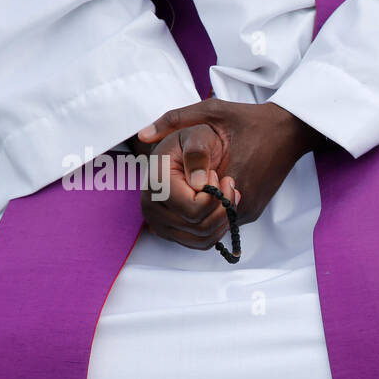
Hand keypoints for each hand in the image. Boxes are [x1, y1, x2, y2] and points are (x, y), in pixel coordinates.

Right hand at [136, 125, 238, 250]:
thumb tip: (198, 182)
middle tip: (227, 183)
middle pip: (200, 226)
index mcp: (156, 183)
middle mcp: (151, 207)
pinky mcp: (171, 232)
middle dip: (222, 206)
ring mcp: (160, 223)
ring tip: (226, 193)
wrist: (186, 151)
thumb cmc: (192, 141)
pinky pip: (202, 243)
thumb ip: (197, 152)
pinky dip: (218, 228)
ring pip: (203, 238)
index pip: (193, 209)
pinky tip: (221, 207)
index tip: (218, 175)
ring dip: (223, 217)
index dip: (214, 196)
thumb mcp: (197, 135)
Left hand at [138, 99, 324, 224]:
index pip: (187, 208)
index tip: (174, 176)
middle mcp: (239, 204)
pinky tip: (204, 189)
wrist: (289, 131)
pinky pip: (221, 223)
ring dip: (193, 212)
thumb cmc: (250, 120)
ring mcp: (247, 212)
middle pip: (195, 225)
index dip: (173, 196)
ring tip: (187, 186)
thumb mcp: (211, 111)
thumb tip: (142, 136)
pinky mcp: (252, 213)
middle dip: (179, 208)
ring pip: (208, 228)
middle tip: (175, 183)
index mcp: (226, 181)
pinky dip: (208, 211)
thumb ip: (175, 121)